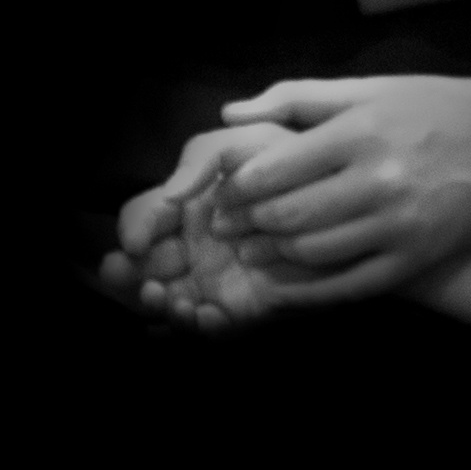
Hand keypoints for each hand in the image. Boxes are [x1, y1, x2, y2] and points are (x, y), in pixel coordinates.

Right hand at [98, 122, 327, 330]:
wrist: (342, 200)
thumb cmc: (290, 163)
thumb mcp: (246, 144)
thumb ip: (202, 157)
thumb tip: (169, 194)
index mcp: (184, 204)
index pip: (140, 217)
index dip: (132, 229)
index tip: (137, 241)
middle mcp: (189, 244)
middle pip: (138, 266)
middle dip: (128, 276)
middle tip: (139, 278)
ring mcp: (210, 278)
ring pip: (164, 299)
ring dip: (157, 302)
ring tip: (166, 297)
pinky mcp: (236, 307)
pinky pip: (205, 325)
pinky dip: (194, 324)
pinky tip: (198, 313)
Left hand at [158, 72, 470, 303]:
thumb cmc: (437, 108)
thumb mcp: (372, 88)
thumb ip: (299, 97)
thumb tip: (230, 114)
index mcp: (361, 129)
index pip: (274, 170)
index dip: (237, 188)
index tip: (223, 191)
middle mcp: (378, 178)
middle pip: (286, 216)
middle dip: (246, 225)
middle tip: (227, 226)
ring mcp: (398, 225)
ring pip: (310, 253)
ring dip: (271, 256)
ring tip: (254, 249)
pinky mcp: (415, 260)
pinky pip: (346, 287)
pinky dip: (306, 292)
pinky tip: (285, 286)